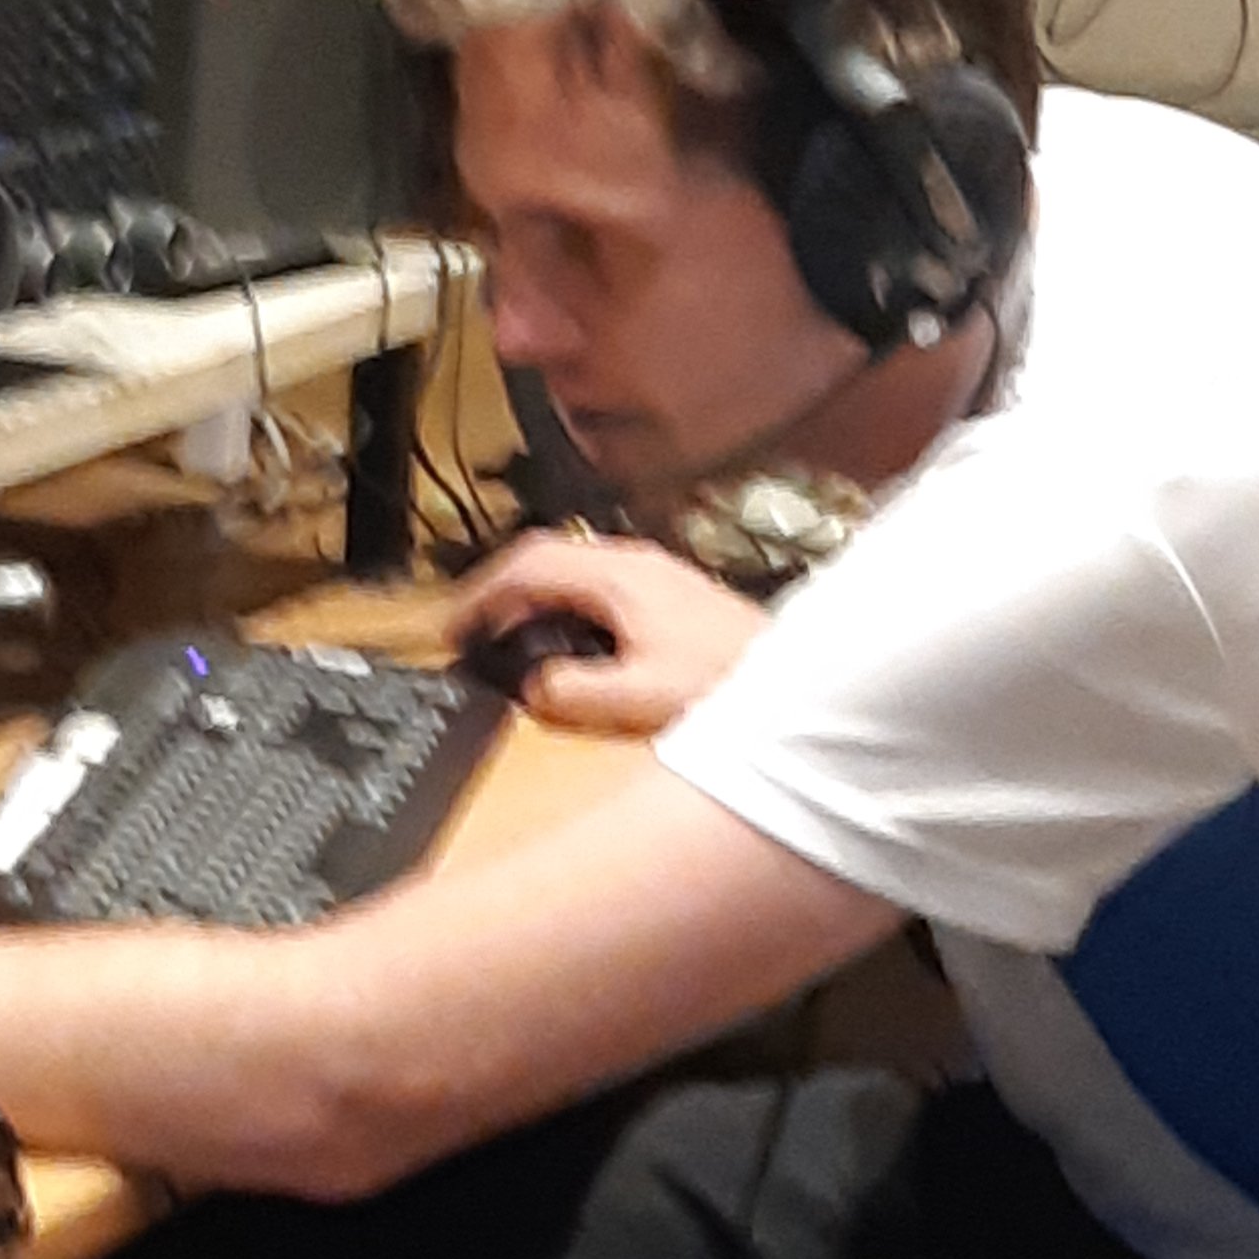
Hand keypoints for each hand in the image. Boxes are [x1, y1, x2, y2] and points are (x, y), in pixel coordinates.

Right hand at [449, 533, 766, 735]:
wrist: (804, 676)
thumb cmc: (728, 682)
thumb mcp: (638, 700)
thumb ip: (573, 695)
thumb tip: (532, 689)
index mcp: (619, 578)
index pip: (527, 564)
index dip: (480, 593)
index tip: (453, 625)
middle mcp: (635, 564)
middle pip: (546, 558)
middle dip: (501, 592)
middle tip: (473, 631)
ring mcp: (656, 575)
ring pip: (574, 570)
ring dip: (535, 600)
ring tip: (512, 639)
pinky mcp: (672, 595)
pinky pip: (598, 586)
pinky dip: (566, 609)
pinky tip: (571, 646)